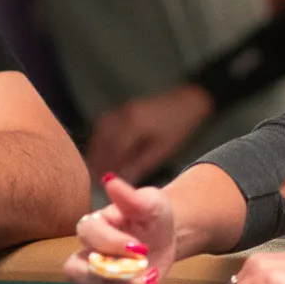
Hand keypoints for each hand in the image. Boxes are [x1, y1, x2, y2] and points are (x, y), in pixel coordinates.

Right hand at [64, 175, 177, 283]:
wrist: (168, 237)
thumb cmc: (153, 216)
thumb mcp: (150, 202)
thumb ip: (131, 196)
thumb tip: (110, 180)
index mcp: (94, 226)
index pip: (87, 234)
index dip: (110, 243)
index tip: (139, 247)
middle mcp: (88, 254)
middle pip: (76, 272)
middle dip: (108, 277)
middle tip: (141, 272)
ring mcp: (97, 280)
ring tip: (150, 279)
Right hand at [85, 85, 214, 184]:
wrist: (190, 100)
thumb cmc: (180, 127)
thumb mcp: (163, 150)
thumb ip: (141, 165)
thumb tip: (122, 180)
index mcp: (133, 126)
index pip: (112, 151)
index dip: (105, 167)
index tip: (100, 182)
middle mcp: (123, 115)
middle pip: (102, 141)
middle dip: (97, 160)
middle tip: (94, 178)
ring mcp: (121, 109)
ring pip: (100, 132)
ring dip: (96, 150)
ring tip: (95, 166)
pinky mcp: (123, 108)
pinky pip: (104, 124)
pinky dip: (100, 139)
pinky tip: (101, 150)